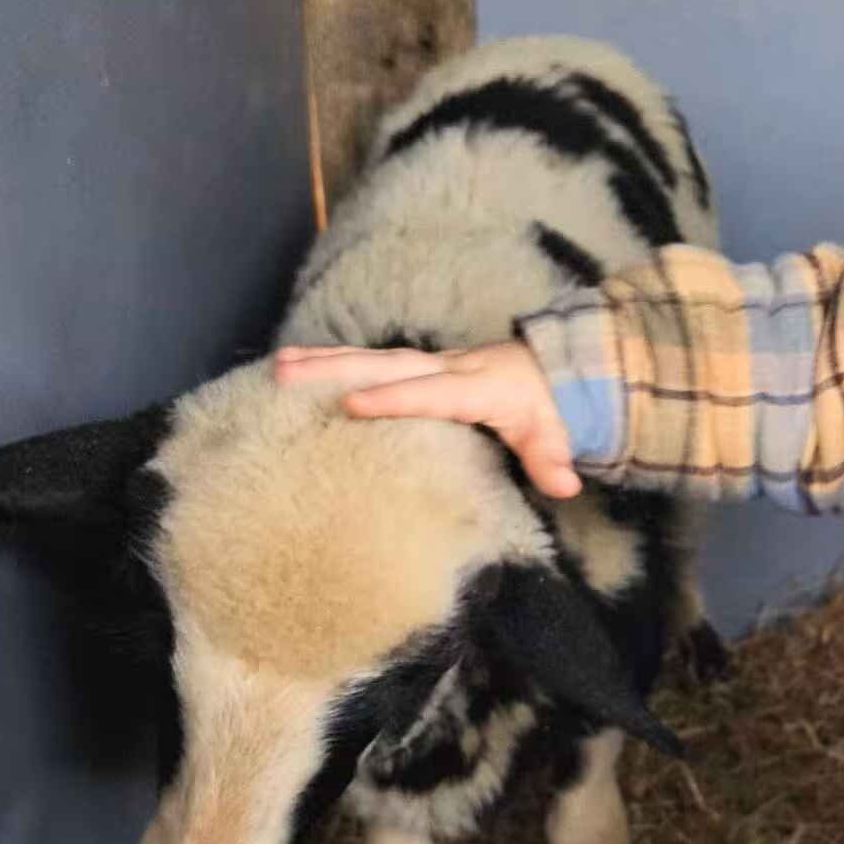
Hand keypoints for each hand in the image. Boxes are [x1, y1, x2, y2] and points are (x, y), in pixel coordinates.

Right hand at [272, 342, 582, 498]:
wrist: (556, 367)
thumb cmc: (547, 404)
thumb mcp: (553, 432)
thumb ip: (552, 459)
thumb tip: (566, 485)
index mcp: (476, 386)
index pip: (430, 392)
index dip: (393, 398)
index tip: (352, 404)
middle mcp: (448, 368)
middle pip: (387, 365)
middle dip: (337, 369)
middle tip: (287, 373)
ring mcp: (432, 363)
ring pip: (374, 358)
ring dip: (326, 361)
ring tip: (278, 366)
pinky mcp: (421, 366)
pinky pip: (375, 362)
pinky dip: (337, 362)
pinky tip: (299, 367)